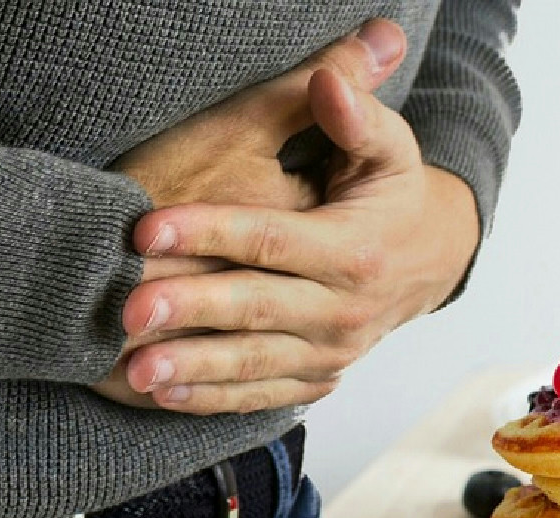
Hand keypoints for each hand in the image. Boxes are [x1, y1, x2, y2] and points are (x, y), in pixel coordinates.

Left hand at [92, 19, 408, 407]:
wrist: (431, 261)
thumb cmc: (393, 196)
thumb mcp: (390, 150)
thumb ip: (357, 116)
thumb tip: (327, 76)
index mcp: (353, 251)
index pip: (271, 241)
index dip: (208, 231)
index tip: (146, 228)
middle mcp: (342, 310)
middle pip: (254, 308)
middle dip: (189, 309)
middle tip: (128, 311)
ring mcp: (330, 352)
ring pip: (253, 364)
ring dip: (192, 369)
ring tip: (136, 370)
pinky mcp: (316, 379)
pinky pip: (261, 395)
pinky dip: (212, 399)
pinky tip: (164, 394)